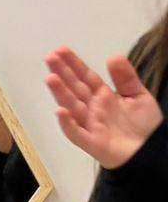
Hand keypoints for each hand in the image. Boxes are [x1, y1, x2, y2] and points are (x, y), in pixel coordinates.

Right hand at [46, 47, 163, 169]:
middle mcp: (92, 108)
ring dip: (60, 94)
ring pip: (72, 107)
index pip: (85, 77)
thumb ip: (126, 77)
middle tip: (50, 58)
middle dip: (62, 73)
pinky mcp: (92, 142)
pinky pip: (76, 133)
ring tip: (51, 79)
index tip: (60, 51)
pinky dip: (68, 123)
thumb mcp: (138, 95)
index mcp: (103, 96)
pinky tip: (61, 111)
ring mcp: (90, 125)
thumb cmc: (143, 126)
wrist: (151, 151)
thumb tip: (113, 56)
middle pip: (75, 89)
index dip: (74, 64)